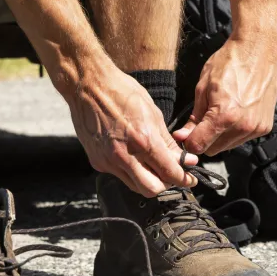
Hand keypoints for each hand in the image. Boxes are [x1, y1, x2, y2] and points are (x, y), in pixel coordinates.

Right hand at [67, 64, 197, 196]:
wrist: (87, 85)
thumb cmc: (121, 92)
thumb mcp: (153, 113)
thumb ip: (168, 143)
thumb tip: (185, 160)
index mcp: (143, 140)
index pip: (169, 173)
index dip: (184, 179)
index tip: (189, 179)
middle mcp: (125, 155)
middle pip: (152, 190)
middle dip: (165, 185)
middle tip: (170, 175)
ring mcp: (109, 161)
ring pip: (135, 186)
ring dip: (147, 181)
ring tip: (152, 165)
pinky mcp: (97, 162)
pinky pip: (119, 175)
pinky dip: (130, 171)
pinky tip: (131, 155)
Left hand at [173, 35, 276, 155]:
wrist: (258, 49)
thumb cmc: (229, 62)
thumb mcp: (202, 87)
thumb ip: (193, 117)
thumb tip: (182, 137)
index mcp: (224, 116)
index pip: (198, 146)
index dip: (189, 141)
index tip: (187, 134)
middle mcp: (243, 126)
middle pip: (213, 150)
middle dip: (205, 138)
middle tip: (205, 118)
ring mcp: (256, 128)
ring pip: (227, 146)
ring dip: (220, 136)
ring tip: (223, 111)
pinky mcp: (265, 126)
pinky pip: (242, 138)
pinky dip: (236, 130)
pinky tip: (236, 112)